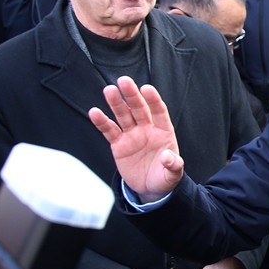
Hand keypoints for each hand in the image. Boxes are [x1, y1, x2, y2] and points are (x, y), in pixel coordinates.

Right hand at [89, 77, 184, 202]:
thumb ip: (173, 165)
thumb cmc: (165, 177)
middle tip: (124, 80)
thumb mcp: (173, 174)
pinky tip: (94, 112)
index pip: (159, 112)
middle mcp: (147, 129)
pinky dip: (102, 122)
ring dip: (116, 103)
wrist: (150, 188)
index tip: (146, 88)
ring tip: (108, 90)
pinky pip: (109, 131)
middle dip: (131, 95)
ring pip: (123, 115)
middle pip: (139, 109)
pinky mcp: (118, 144)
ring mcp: (132, 135)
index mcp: (163, 131)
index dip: (153, 100)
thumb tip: (167, 156)